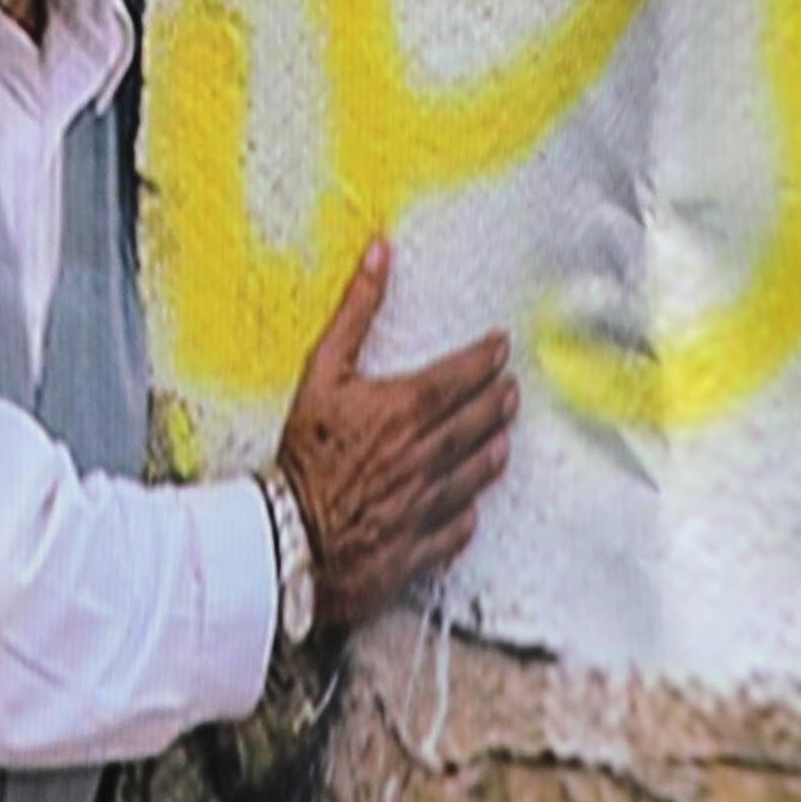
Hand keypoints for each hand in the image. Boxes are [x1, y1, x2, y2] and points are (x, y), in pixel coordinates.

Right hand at [271, 237, 517, 628]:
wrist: (290, 536)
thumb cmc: (302, 453)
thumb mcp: (320, 371)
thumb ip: (355, 312)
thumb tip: (380, 255)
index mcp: (405, 409)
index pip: (460, 377)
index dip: (485, 360)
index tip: (500, 348)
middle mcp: (425, 454)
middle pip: (476, 422)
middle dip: (498, 402)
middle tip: (510, 390)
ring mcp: (425, 503)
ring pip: (473, 474)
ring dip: (492, 451)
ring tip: (502, 438)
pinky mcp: (417, 546)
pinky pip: (453, 530)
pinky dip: (464, 516)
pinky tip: (470, 509)